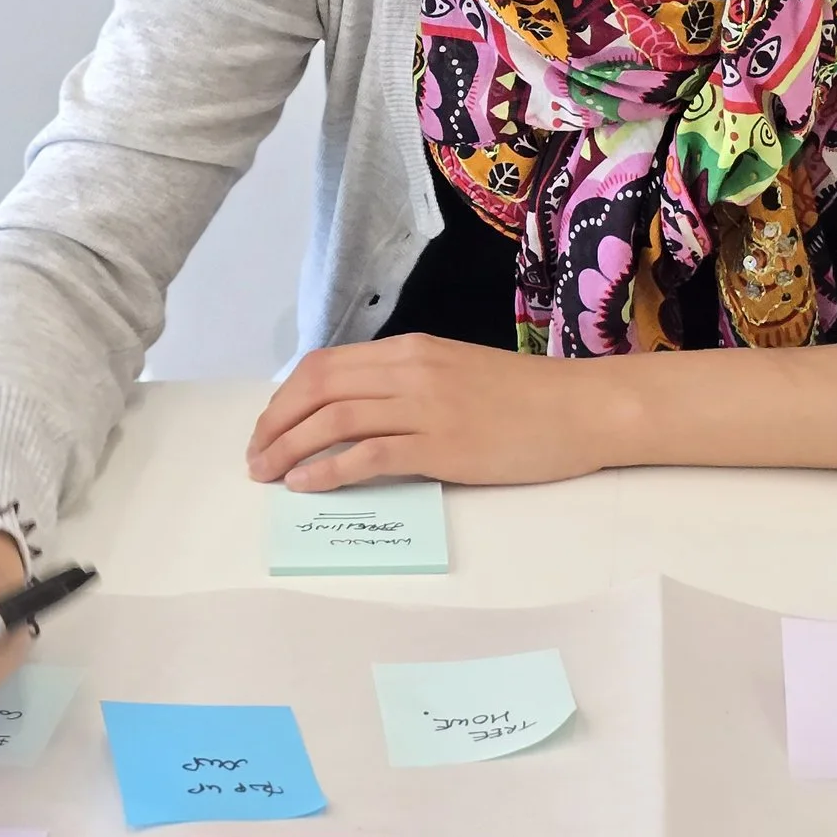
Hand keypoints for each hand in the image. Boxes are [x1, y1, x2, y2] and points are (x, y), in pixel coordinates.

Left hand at [244, 334, 630, 490]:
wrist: (581, 408)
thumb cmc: (524, 397)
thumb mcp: (454, 373)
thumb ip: (406, 385)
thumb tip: (356, 411)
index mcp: (409, 350)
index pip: (325, 366)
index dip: (284, 398)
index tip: (267, 428)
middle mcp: (410, 370)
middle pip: (318, 387)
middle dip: (275, 423)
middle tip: (255, 458)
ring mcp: (426, 407)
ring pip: (335, 418)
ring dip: (290, 448)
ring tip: (267, 476)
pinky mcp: (443, 445)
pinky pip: (370, 454)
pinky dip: (329, 470)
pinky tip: (306, 486)